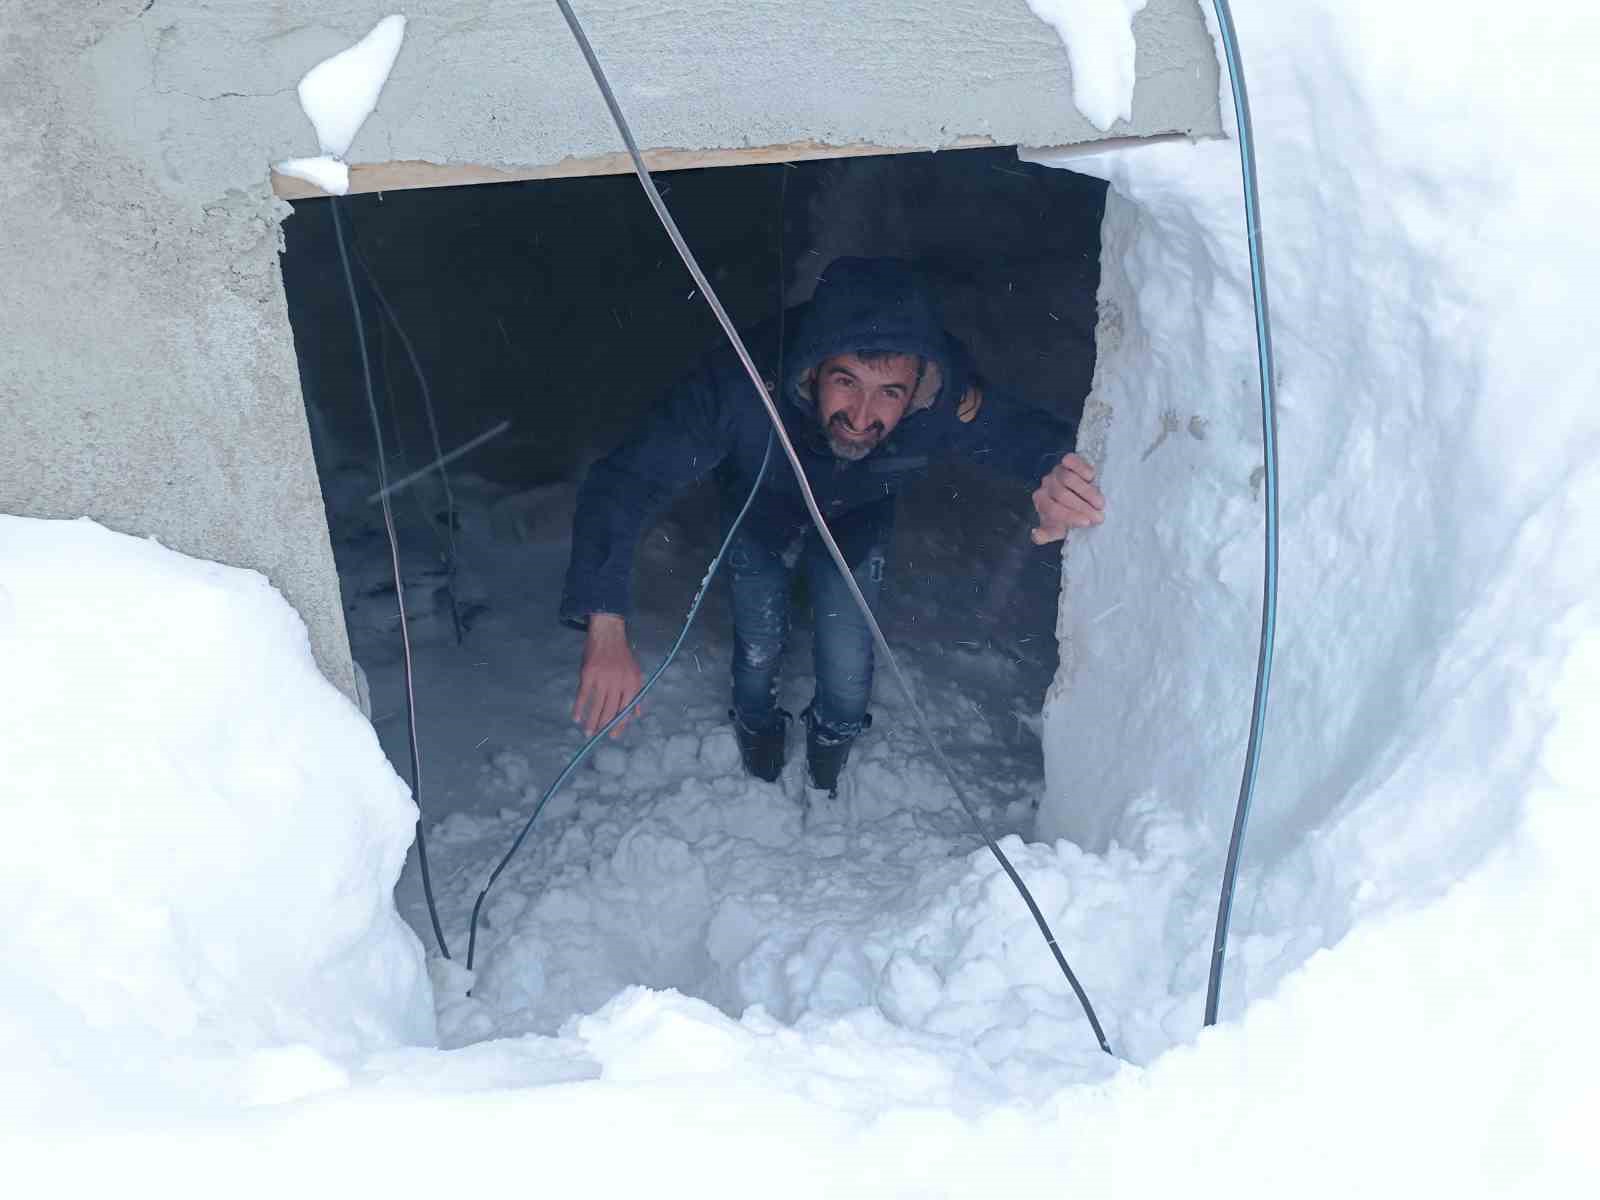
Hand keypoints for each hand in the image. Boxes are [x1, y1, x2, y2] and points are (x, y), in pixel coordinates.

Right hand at [573, 614, 645, 737]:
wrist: (608, 635)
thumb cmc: (622, 656)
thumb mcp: (635, 673)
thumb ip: (637, 694)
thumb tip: (637, 714)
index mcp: (632, 683)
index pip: (626, 710)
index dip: (619, 724)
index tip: (613, 735)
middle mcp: (618, 682)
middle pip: (611, 711)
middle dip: (604, 726)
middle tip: (598, 736)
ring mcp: (603, 678)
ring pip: (597, 706)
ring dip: (592, 722)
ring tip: (588, 733)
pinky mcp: (588, 674)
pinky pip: (583, 696)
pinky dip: (579, 708)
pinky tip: (576, 718)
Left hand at [1030, 453, 1104, 543]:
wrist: (1079, 496)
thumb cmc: (1068, 515)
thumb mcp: (1058, 528)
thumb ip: (1047, 534)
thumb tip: (1036, 536)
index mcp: (1041, 501)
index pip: (1052, 509)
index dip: (1070, 516)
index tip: (1087, 522)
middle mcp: (1046, 485)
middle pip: (1061, 494)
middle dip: (1081, 506)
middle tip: (1098, 516)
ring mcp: (1056, 471)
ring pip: (1069, 478)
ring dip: (1087, 492)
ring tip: (1100, 503)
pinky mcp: (1067, 460)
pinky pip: (1071, 461)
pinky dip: (1081, 468)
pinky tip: (1091, 477)